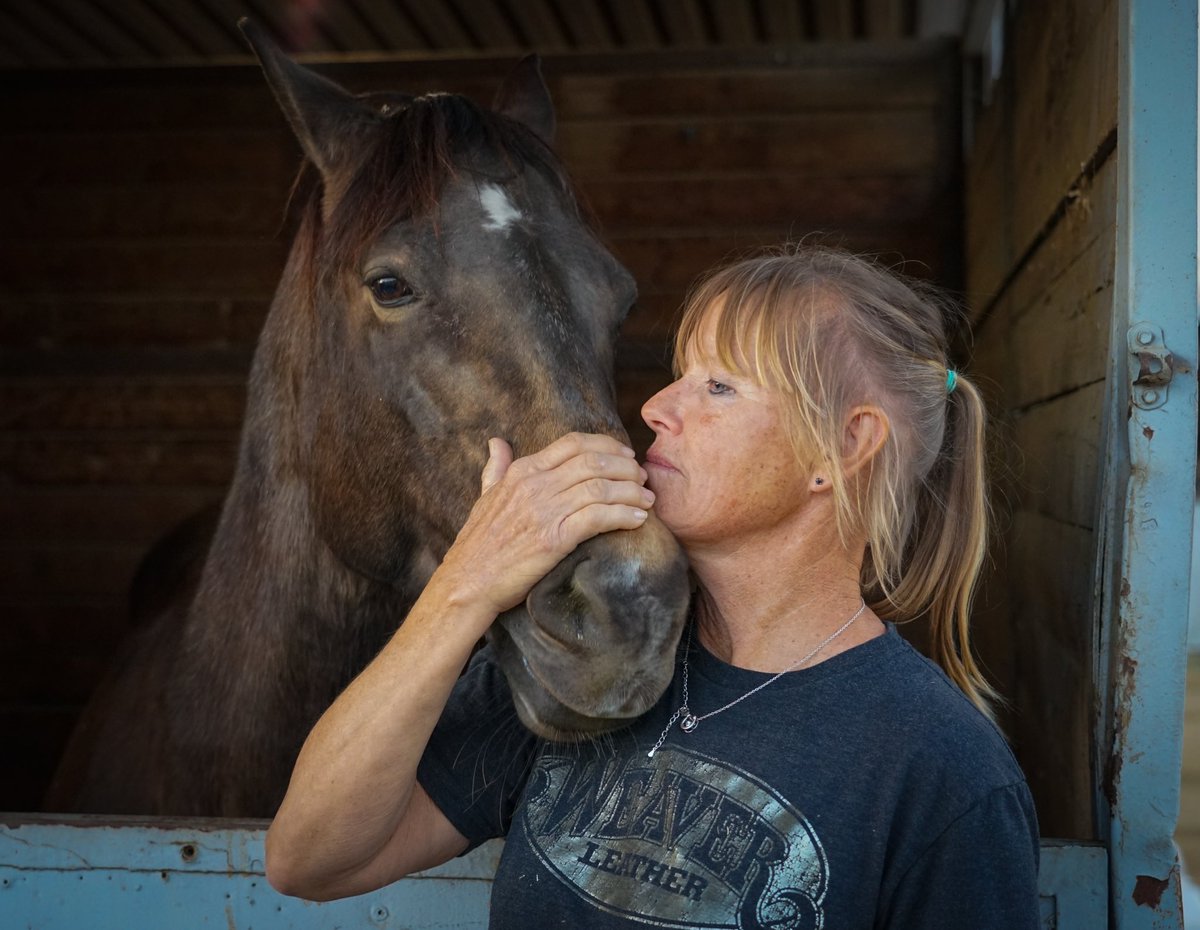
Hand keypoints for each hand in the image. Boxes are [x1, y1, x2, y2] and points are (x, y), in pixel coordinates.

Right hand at [438, 432, 654, 616]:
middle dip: (626, 467)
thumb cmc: (477, 542)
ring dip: (631, 491)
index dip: (607, 445)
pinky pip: (599, 518)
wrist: (468, 581)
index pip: (574, 443)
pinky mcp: (554, 539)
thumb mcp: (485, 495)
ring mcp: (545, 511)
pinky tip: (639, 519)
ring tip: (647, 500)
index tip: (625, 455)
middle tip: (643, 478)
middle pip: (594, 462)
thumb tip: (497, 442)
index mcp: (523, 471)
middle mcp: (535, 485)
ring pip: (601, 488)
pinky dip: (624, 515)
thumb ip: (496, 467)